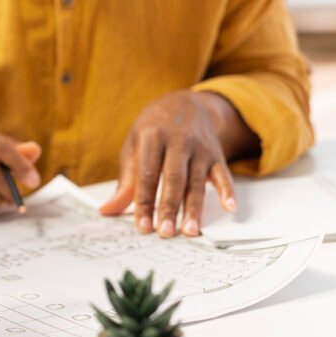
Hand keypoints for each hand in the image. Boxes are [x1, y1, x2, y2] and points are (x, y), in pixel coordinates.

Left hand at [100, 91, 256, 236]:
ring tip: (190, 231)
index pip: (147, 175)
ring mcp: (199, 148)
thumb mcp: (134, 146)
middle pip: (173, 179)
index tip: (143, 226)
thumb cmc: (154, 129)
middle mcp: (178, 141)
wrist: (186, 103)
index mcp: (152, 137)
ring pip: (197, 181)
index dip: (144, 202)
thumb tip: (107, 211)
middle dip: (169, 207)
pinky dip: (227, 190)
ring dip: (194, 208)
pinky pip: (224, 174)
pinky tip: (229, 207)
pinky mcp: (216, 154)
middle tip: (166, 233)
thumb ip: (125, 180)